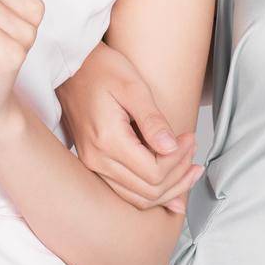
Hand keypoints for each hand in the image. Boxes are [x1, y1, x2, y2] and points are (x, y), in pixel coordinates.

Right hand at [57, 42, 203, 213]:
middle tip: (192, 150)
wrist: (72, 67)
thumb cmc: (101, 69)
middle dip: (178, 175)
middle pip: (148, 191)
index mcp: (107, 140)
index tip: (190, 138)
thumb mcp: (133, 87)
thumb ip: (153, 120)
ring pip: (137, 198)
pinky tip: (168, 181)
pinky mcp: (94, 163)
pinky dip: (150, 189)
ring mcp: (93, 164)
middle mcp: (96, 159)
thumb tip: (171, 148)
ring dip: (168, 188)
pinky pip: (125, 190)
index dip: (179, 160)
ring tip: (188, 168)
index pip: (153, 172)